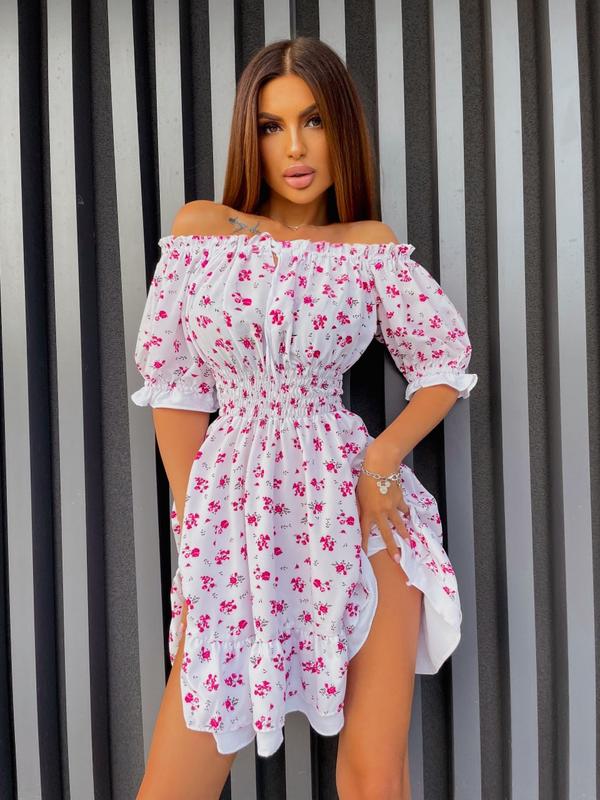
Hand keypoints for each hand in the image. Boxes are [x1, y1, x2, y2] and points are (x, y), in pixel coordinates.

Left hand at [356, 443, 410, 564]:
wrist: (380, 467)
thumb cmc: (365, 478)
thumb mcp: (357, 493)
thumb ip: (360, 505)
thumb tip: (360, 512)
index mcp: (367, 511)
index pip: (365, 531)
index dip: (365, 543)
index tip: (366, 554)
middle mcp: (380, 512)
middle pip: (387, 533)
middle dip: (392, 547)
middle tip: (397, 559)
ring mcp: (391, 507)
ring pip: (399, 523)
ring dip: (404, 533)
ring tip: (408, 542)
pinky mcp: (399, 499)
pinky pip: (403, 509)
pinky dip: (406, 513)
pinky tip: (408, 517)